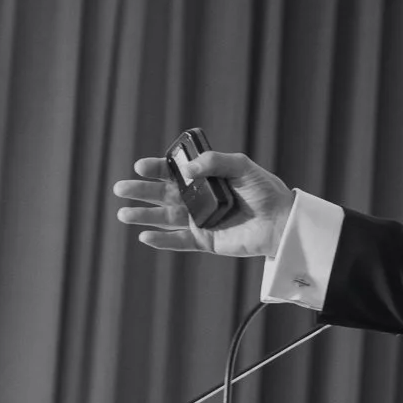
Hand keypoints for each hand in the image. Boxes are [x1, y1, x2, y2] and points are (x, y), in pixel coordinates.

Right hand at [112, 151, 293, 257]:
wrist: (282, 220)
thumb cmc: (265, 190)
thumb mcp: (242, 166)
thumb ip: (214, 161)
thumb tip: (186, 168)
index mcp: (205, 179)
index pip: (174, 173)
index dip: (155, 169)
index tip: (140, 166)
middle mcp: (198, 199)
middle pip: (163, 195)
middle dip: (140, 191)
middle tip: (120, 188)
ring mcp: (200, 220)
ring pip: (165, 218)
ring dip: (143, 216)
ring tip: (123, 214)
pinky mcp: (206, 240)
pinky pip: (179, 241)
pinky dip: (162, 240)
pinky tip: (145, 236)